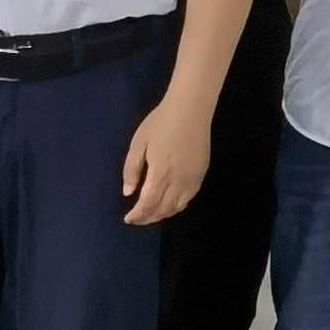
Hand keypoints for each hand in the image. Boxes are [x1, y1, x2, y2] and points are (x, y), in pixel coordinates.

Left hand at [120, 93, 212, 225]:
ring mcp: (192, 180)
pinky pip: (189, 199)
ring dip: (163, 214)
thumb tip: (128, 192)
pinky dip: (177, 206)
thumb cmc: (160, 123)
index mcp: (161, 174)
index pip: (148, 204)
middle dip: (149, 218)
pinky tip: (169, 204)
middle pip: (163, 209)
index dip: (138, 215)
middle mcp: (178, 182)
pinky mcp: (201, 175)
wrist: (190, 110)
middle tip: (137, 219)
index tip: (128, 219)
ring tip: (150, 214)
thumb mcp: (138, 143)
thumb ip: (132, 169)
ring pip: (177, 207)